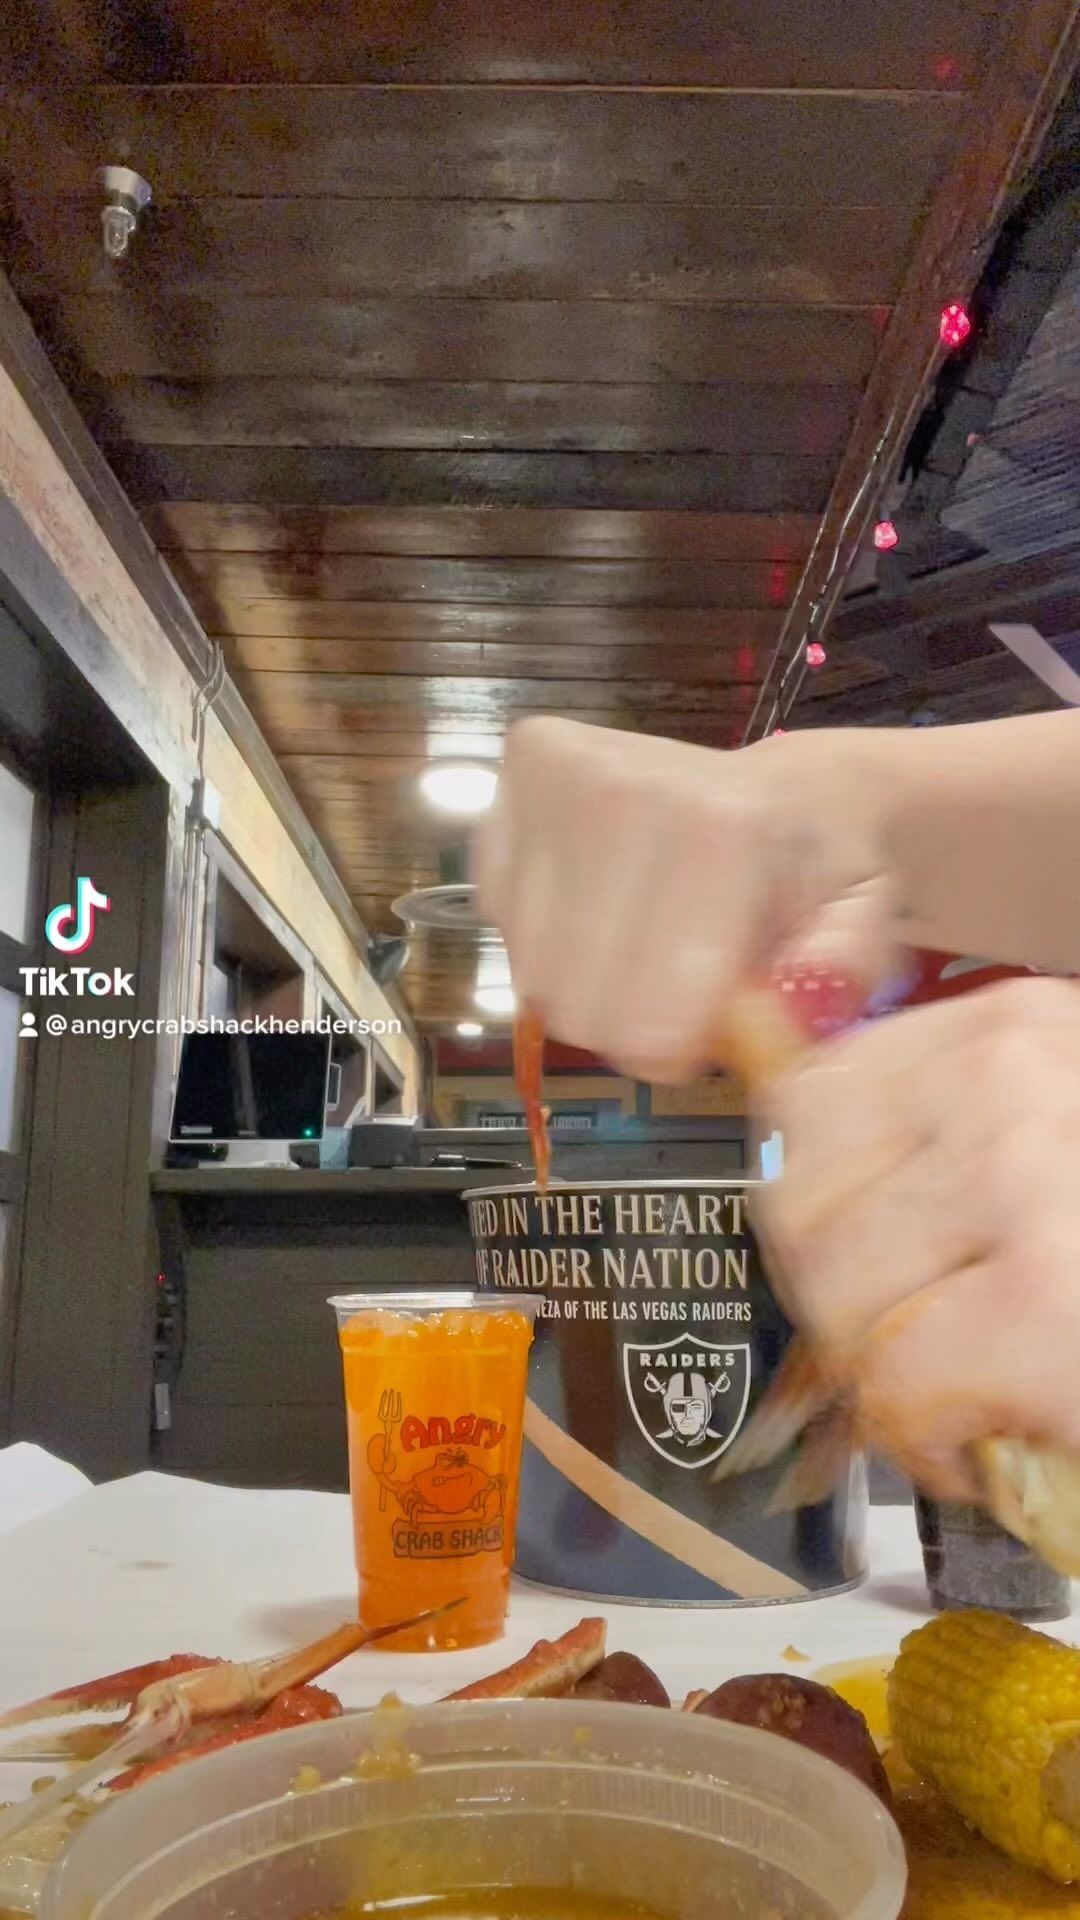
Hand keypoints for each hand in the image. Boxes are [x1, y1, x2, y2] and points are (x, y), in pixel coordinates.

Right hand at [474, 718, 895, 1081]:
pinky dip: (547, 936)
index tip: (707, 1032)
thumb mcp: (859, 924)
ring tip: (643, 943)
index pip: (648, 1013)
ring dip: (585, 982)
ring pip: (532, 973)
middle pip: (580, 1004)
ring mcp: (551, 779)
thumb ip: (835, 977)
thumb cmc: (814, 870)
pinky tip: (598, 904)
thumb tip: (784, 1024)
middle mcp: (619, 788)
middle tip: (674, 991)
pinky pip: (499, 923)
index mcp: (718, 828)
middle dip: (628, 1023)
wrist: (779, 789)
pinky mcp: (504, 781)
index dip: (675, 1048)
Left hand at [757, 977, 1079, 1496]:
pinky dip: (925, 1437)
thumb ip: (951, 1148)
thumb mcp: (1054, 1144)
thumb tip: (805, 1177)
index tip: (858, 1266)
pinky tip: (982, 1443)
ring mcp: (1030, 1180)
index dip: (815, 1206)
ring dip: (881, 1375)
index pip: (813, 1102)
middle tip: (906, 1354)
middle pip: (806, 1204)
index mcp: (1017, 1029)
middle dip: (839, 1305)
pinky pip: (902, 1379)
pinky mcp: (1050, 1304)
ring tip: (956, 1399)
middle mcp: (1013, 1076)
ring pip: (841, 1296)